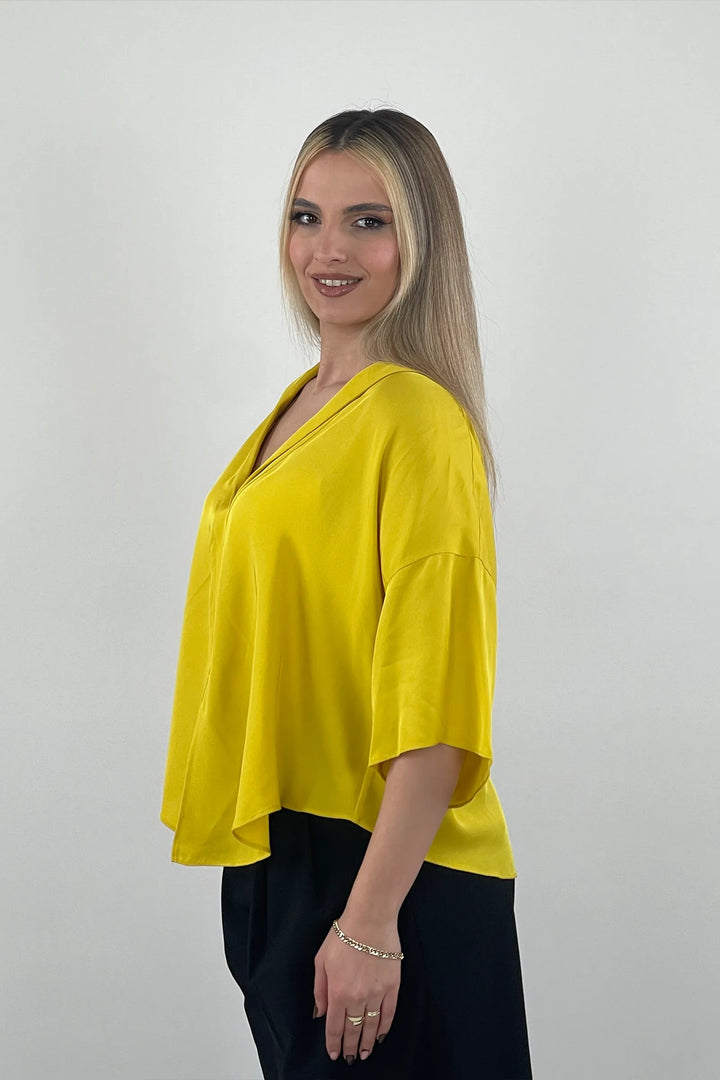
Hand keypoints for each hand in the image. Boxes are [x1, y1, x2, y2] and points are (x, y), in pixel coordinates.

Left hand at [313, 911, 401, 1063]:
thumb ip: (320, 990)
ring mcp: (377, 993)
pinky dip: (385, 1027)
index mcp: (338, 993)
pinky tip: (381, 1036)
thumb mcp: (321, 960)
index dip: (333, 1043)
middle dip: (349, 1046)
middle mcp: (358, 998)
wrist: (370, 919)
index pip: (335, 1026)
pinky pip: (389, 1012)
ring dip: (367, 1042)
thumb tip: (321, 1013)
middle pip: (353, 1029)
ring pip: (372, 1025)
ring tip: (364, 1053)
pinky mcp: (392, 986)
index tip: (334, 1054)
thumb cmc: (342, 936)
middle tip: (349, 1058)